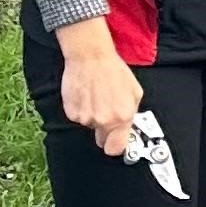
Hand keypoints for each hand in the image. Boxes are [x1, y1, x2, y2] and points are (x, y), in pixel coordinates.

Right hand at [54, 15, 142, 156]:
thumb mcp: (134, 92)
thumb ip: (132, 113)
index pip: (116, 148)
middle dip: (105, 131)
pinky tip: (87, 95)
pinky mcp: (71, 113)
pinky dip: (82, 109)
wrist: (91, 58)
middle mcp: (103, 120)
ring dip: (94, 115)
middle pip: (102, 140)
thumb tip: (128, 128)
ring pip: (90, 126)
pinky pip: (79, 118)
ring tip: (97, 96)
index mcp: (122, 117)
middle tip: (107, 112)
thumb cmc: (114, 72)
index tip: (116, 142)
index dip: (116, 146)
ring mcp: (85, 118)